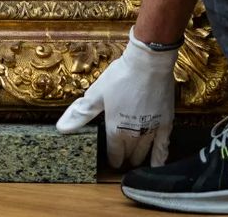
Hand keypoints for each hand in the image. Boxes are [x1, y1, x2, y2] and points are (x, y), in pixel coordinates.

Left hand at [55, 28, 177, 167]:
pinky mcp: (166, 124)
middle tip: (122, 159)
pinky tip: (157, 164)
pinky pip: (163, 147)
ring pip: (144, 151)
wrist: (149, 63)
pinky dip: (159, 158)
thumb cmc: (120, 76)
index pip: (113, 152)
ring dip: (138, 157)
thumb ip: (81, 114)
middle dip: (124, 157)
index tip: (111, 161)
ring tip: (134, 160)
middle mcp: (134, 134)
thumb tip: (61, 128)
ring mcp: (151, 130)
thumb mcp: (96, 94)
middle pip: (129, 153)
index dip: (112, 158)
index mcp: (115, 128)